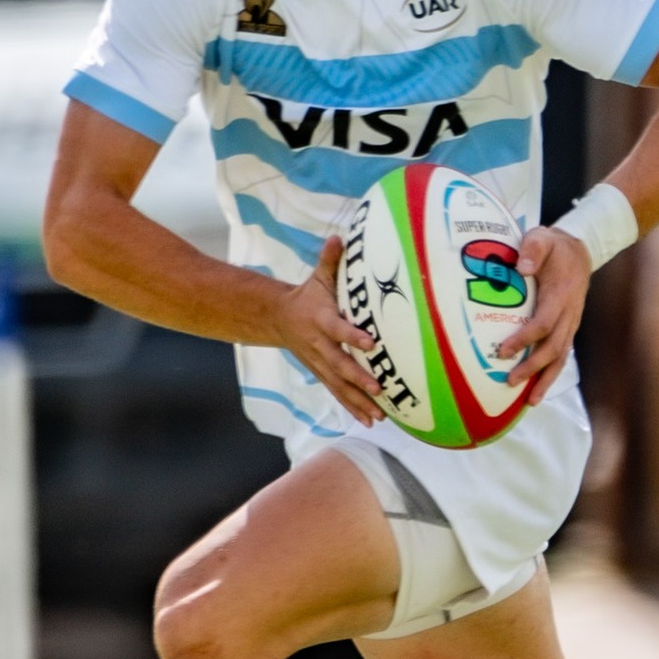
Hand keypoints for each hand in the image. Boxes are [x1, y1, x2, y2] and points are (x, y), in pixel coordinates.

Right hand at [274, 235, 383, 424]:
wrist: (279, 319)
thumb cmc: (308, 296)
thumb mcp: (317, 278)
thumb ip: (330, 260)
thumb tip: (339, 238)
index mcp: (321, 320)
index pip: (338, 329)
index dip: (353, 336)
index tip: (372, 344)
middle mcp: (319, 346)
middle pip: (340, 364)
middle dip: (359, 379)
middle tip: (379, 389)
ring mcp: (319, 363)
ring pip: (339, 385)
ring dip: (359, 401)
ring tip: (379, 416)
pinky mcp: (322, 374)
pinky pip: (338, 393)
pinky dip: (353, 407)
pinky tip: (370, 421)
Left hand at [499, 226, 589, 404]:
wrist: (580, 250)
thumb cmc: (554, 246)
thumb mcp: (542, 238)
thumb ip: (532, 250)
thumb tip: (521, 268)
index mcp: (561, 294)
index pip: (543, 322)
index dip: (524, 339)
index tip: (502, 350)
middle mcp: (569, 313)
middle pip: (554, 347)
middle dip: (533, 367)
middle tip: (509, 381)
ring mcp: (571, 323)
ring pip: (561, 357)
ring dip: (545, 379)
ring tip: (530, 402)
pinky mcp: (568, 328)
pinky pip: (561, 355)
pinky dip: (550, 374)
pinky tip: (536, 391)